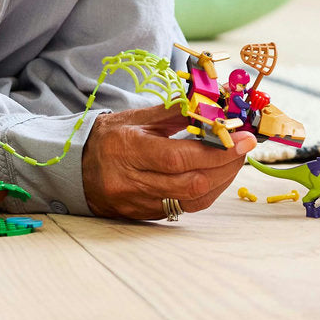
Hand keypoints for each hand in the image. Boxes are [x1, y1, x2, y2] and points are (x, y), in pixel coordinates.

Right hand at [82, 105, 255, 219]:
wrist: (74, 168)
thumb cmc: (109, 137)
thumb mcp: (138, 117)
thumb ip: (177, 111)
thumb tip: (215, 103)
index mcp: (128, 151)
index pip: (180, 157)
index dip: (217, 150)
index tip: (243, 138)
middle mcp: (132, 183)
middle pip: (191, 182)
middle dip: (226, 165)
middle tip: (245, 147)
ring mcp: (138, 204)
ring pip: (191, 200)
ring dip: (222, 180)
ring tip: (236, 159)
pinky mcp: (144, 216)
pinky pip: (184, 208)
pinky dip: (207, 192)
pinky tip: (217, 175)